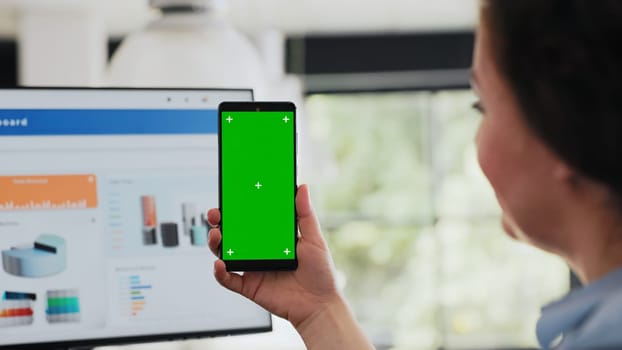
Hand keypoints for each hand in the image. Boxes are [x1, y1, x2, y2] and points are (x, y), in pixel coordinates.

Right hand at [207, 184, 340, 327]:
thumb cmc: (320, 274)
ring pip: (225, 253)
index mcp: (273, 238)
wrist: (320, 306)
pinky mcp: (249, 286)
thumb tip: (302, 188)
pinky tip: (220, 263)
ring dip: (216, 243)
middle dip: (220, 222)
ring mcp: (253, 268)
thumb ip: (305, 214)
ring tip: (217, 235)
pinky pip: (228, 279)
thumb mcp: (314, 239)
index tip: (231, 195)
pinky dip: (219, 272)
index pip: (251, 219)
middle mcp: (260, 251)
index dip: (238, 208)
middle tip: (216, 214)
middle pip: (233, 234)